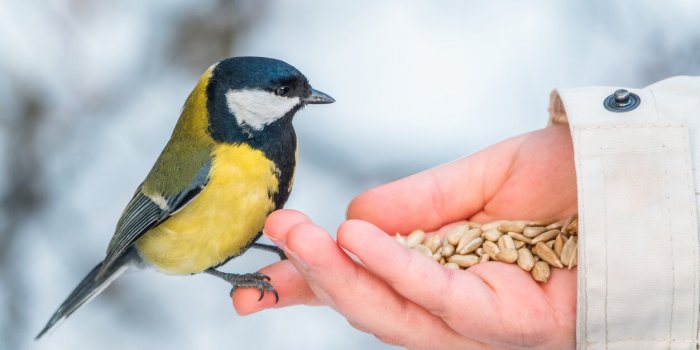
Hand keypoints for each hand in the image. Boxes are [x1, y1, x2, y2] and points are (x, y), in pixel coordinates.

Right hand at [233, 125, 577, 348]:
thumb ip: (418, 202)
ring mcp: (484, 324)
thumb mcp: (477, 180)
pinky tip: (356, 238)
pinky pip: (443, 301)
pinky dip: (396, 271)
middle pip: (372, 307)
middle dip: (313, 278)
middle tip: (272, 238)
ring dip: (340, 275)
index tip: (257, 273)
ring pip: (396, 314)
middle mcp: (457, 306)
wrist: (637, 173)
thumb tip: (354, 215)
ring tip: (298, 237)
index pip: (366, 283)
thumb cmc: (566, 179)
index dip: (309, 282)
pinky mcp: (514, 325)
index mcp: (443, 270)